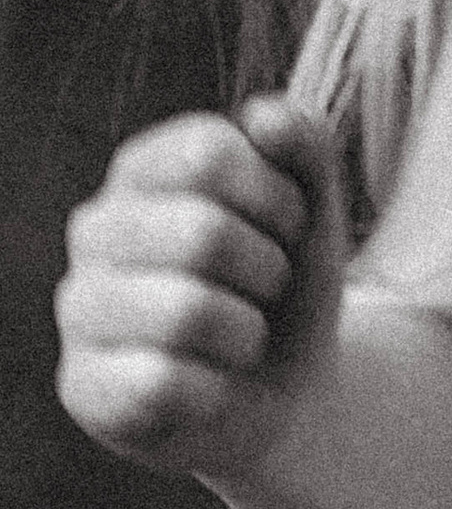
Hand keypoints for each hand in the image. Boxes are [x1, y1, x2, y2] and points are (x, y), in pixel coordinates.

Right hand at [56, 96, 343, 483]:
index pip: (208, 153)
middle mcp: (95, 228)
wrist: (284, 390)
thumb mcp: (314, 207)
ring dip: (245, 333)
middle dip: (266, 270)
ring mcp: (79, 307)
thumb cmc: (286, 283)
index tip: (286, 227)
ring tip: (239, 337)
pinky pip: (162, 383)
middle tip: (264, 290)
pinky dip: (216, 388)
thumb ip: (304, 144)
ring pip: (184, 313)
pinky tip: (209, 384)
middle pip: (201, 234)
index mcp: (143, 168)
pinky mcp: (80, 385)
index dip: (276, 196)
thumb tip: (263, 118)